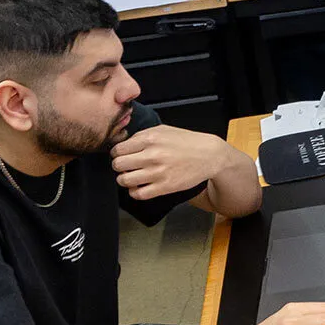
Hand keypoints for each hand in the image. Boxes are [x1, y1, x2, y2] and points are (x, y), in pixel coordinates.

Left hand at [111, 124, 233, 199]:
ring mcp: (158, 173)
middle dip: (118, 166)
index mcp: (150, 139)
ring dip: (124, 179)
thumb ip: (142, 135)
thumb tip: (124, 145)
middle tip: (124, 166)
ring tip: (130, 177)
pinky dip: (134, 192)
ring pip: (125, 180)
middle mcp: (152, 155)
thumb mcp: (163, 130)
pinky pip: (138, 194)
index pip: (118, 149)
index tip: (120, 155)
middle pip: (118, 165)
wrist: (208, 155)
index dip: (116, 153)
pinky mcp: (164, 187)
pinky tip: (139, 186)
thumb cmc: (186, 142)